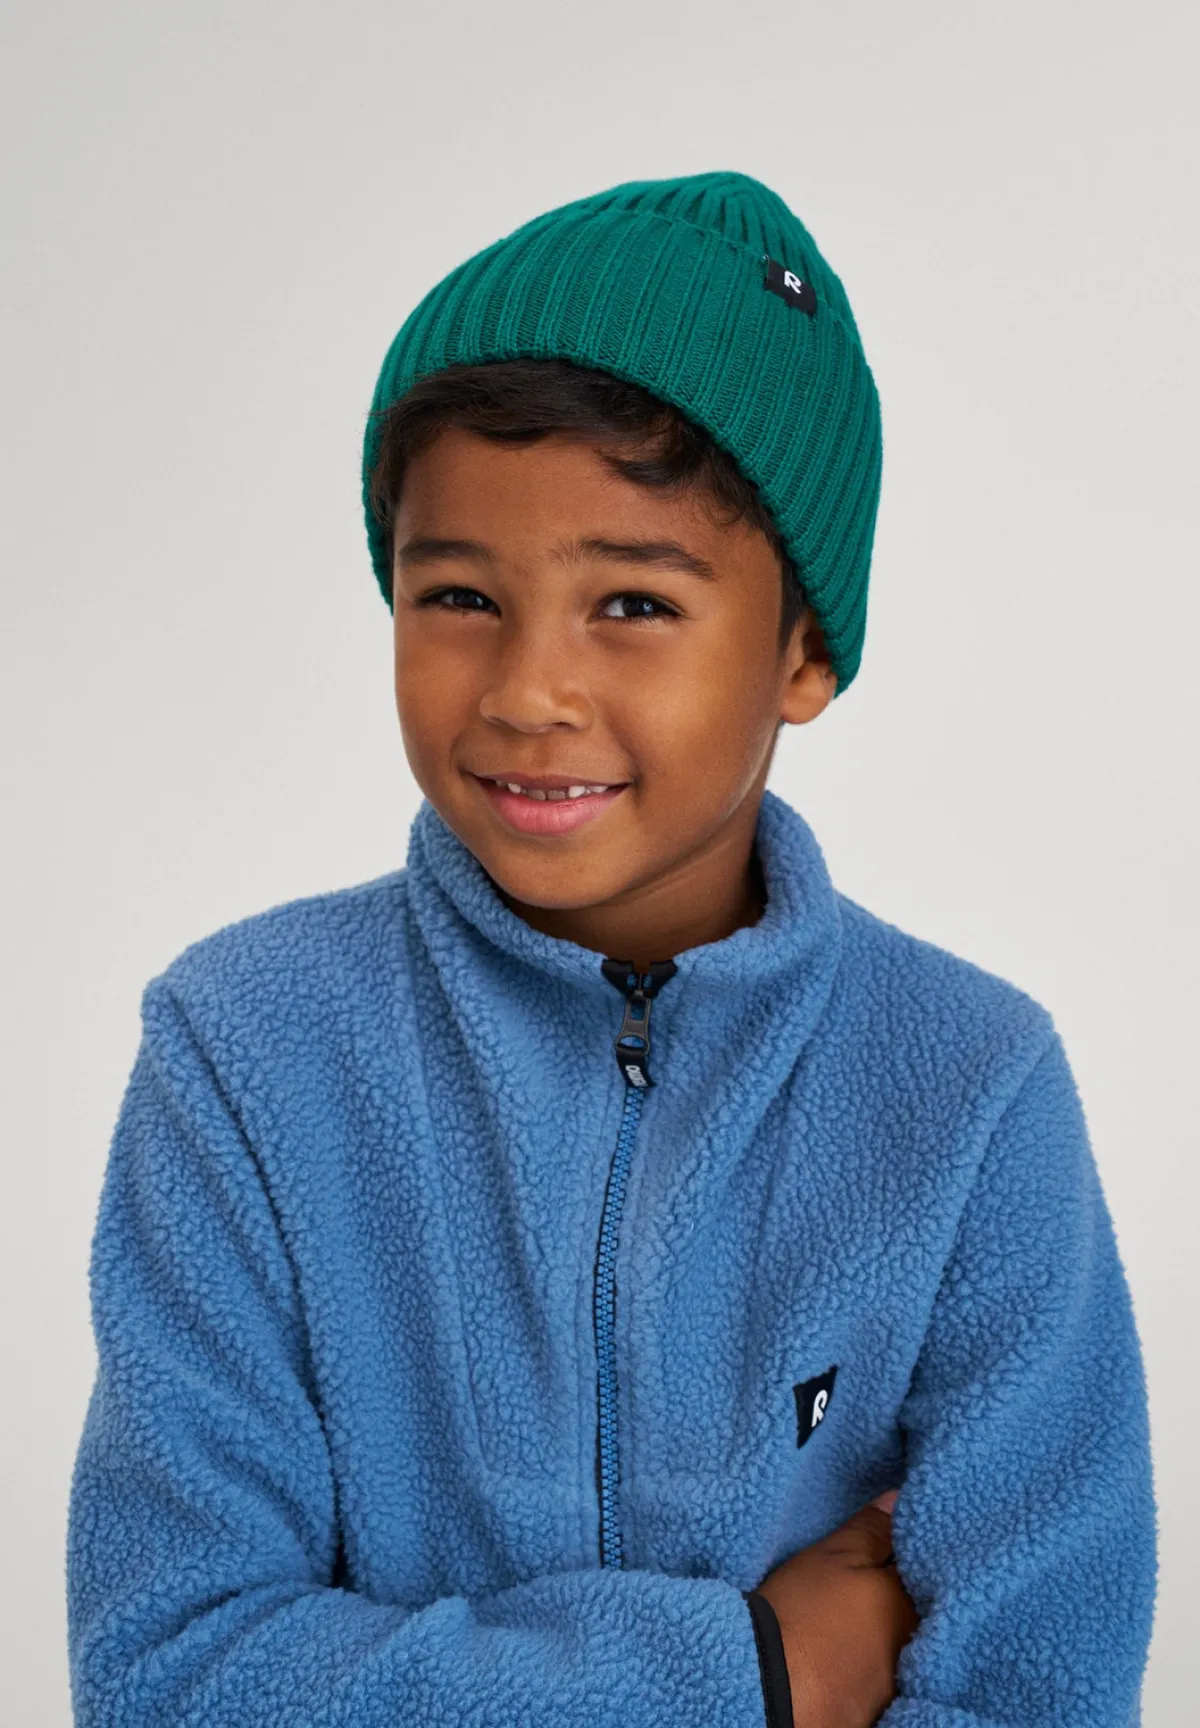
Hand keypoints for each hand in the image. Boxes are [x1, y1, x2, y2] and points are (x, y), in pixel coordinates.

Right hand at [752, 1490, 916, 1727]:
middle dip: (905, 1592)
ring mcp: (894, 1684)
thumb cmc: (802, 1615)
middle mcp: (913, 1648)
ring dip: (889, 1629)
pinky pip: (884, 1675)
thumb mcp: (833, 1556)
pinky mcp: (873, 1709)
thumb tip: (900, 1501)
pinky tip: (855, 1651)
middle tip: (880, 1576)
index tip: (900, 1539)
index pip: (925, 1569)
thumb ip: (871, 1528)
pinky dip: (874, 1660)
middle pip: (916, 1610)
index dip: (912, 1552)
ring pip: (901, 1644)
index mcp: (911, 1606)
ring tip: (866, 1614)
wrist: (768, 1689)